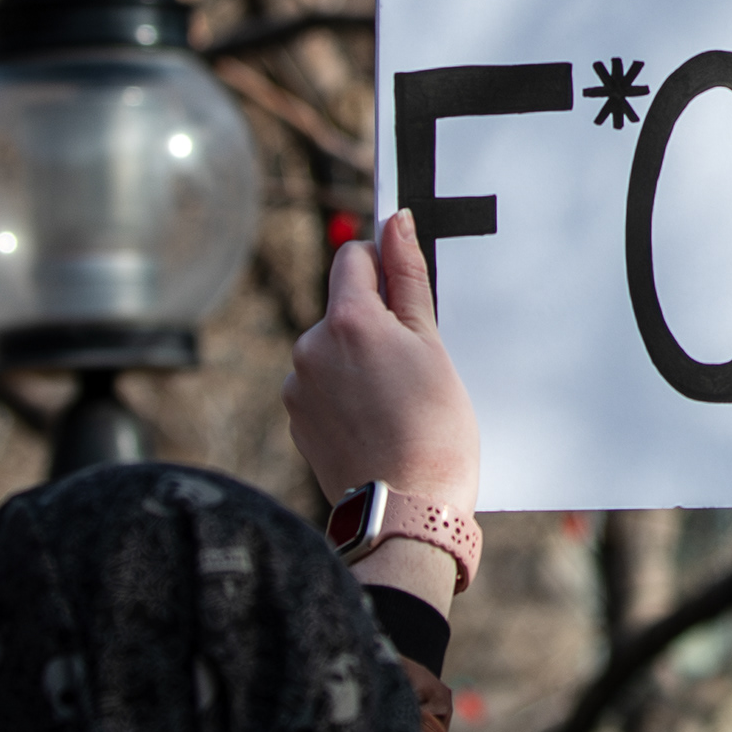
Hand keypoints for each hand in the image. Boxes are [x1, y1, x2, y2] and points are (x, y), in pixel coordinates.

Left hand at [286, 213, 480, 594]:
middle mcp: (310, 347)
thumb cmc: (434, 428)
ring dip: (359, 360)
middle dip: (376, 322)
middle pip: (343, 308)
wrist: (406, 508)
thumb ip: (408, 278)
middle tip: (417, 363)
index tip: (407, 288)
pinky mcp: (297, 420)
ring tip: (398, 401)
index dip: (383, 264)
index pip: (353, 258)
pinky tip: (377, 422)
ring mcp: (298, 387)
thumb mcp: (432, 344)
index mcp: (348, 320)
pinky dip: (346, 394)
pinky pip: (322, 387)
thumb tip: (396, 222)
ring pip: (333, 350)